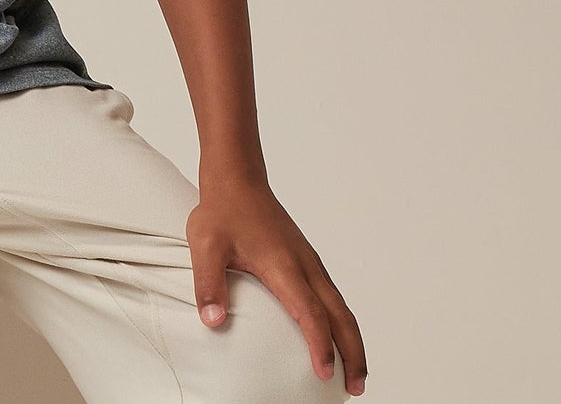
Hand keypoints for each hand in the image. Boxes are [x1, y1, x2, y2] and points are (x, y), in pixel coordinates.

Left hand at [186, 176, 366, 396]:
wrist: (237, 177)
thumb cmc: (221, 211)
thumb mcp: (205, 244)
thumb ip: (207, 283)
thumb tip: (212, 321)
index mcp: (284, 265)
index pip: (310, 312)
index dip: (320, 345)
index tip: (325, 374)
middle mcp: (305, 265)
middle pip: (340, 315)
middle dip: (352, 353)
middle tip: (355, 388)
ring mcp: (309, 262)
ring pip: (341, 307)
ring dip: (352, 340)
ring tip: (354, 375)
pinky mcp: (307, 260)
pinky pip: (333, 296)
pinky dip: (343, 322)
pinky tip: (337, 336)